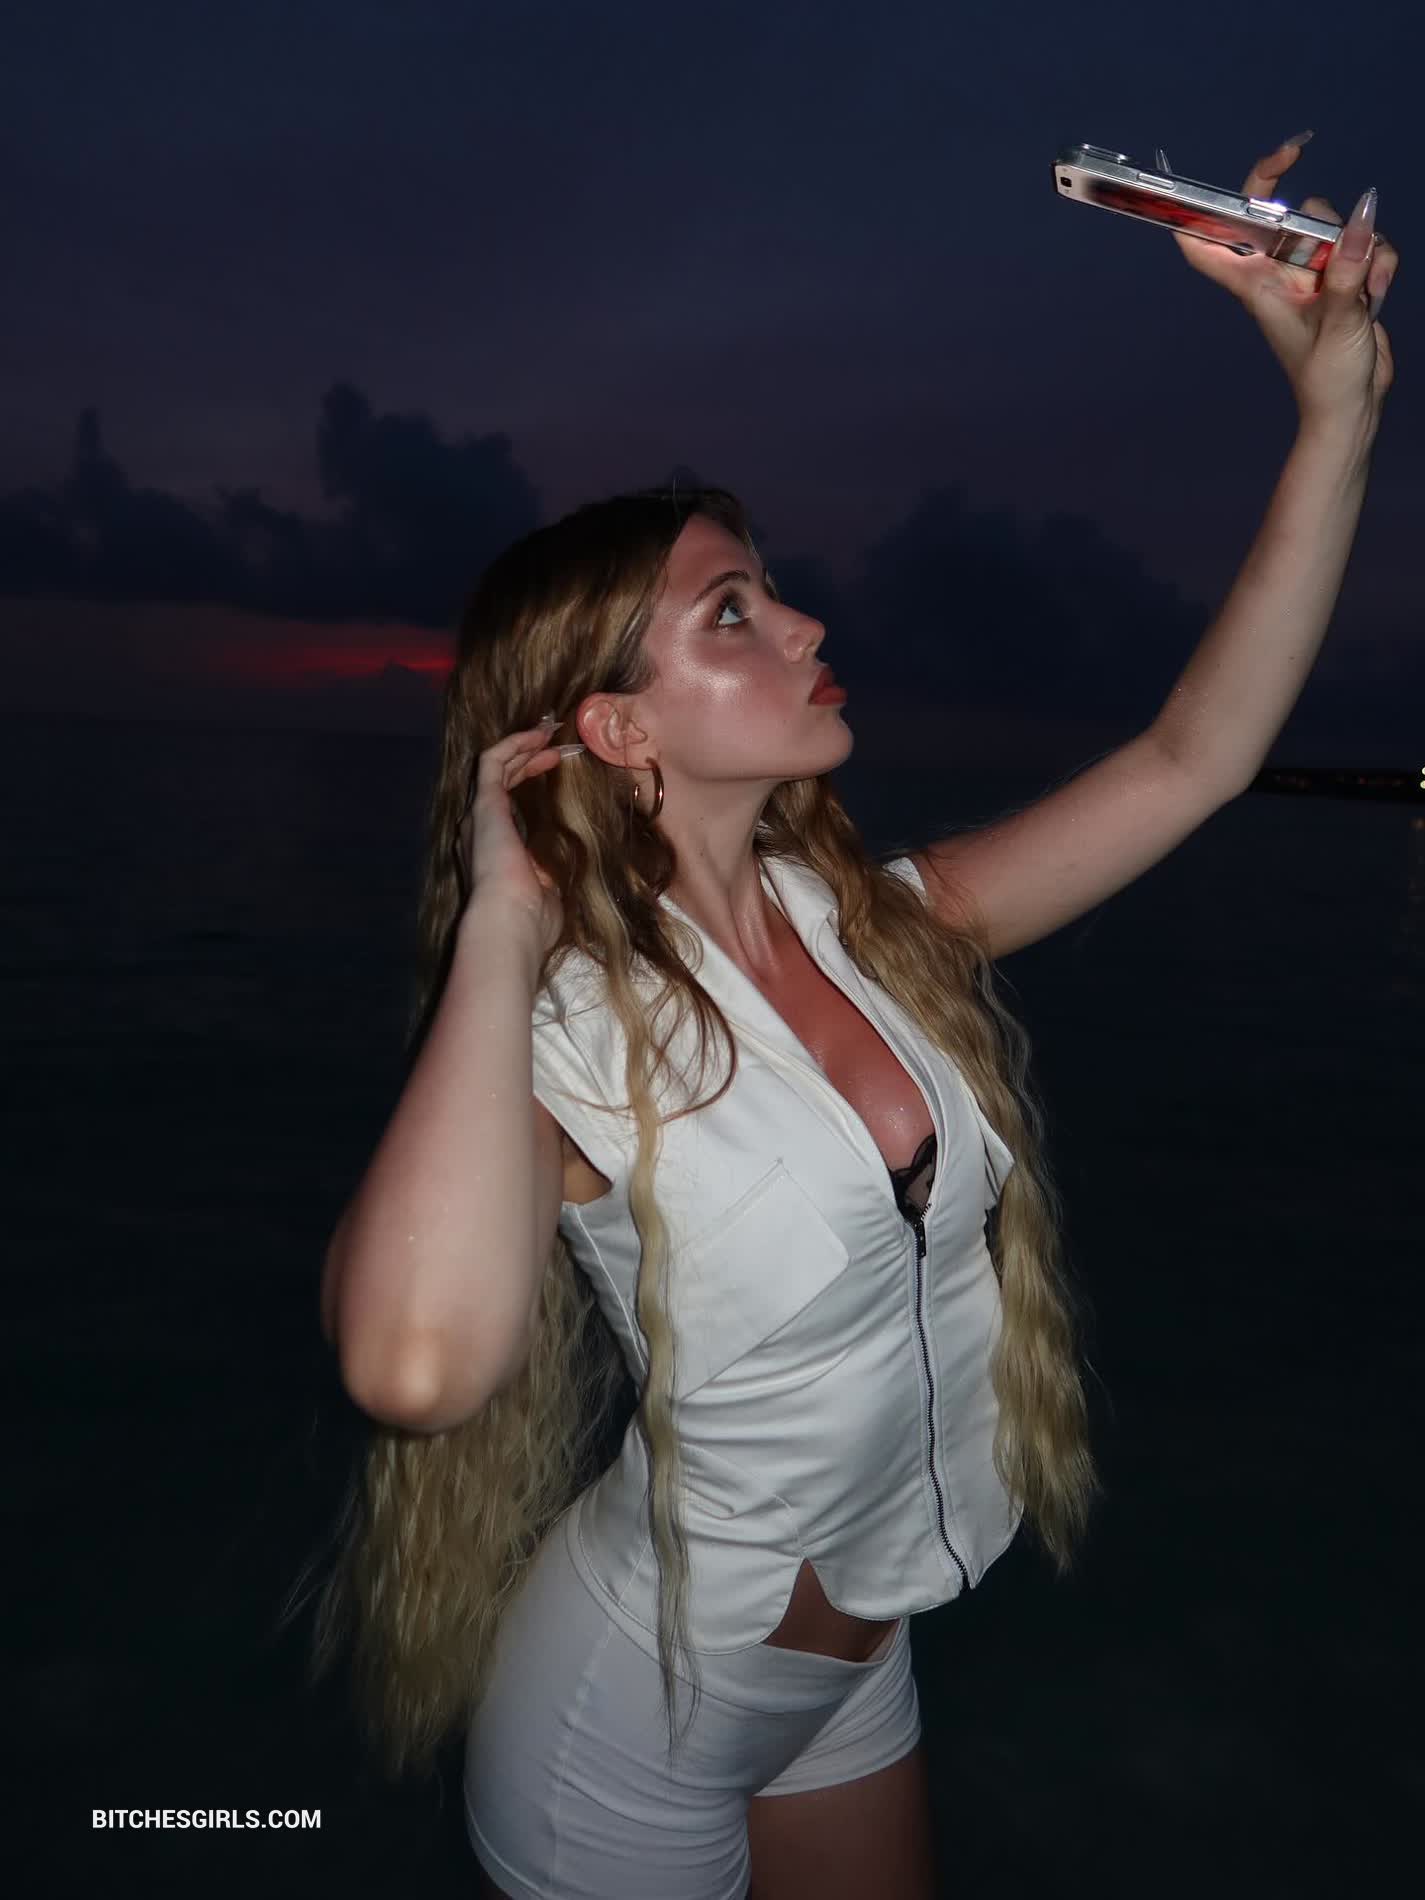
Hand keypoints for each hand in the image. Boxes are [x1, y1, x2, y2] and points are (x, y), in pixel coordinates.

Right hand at [455, 713, 579, 960]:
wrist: (508, 923)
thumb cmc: (531, 918)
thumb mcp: (547, 889)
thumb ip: (549, 871)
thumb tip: (564, 866)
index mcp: (492, 850)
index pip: (507, 803)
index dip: (528, 780)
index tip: (556, 766)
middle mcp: (478, 829)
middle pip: (500, 780)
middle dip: (526, 758)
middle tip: (555, 743)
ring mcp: (478, 816)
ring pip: (495, 767)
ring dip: (521, 746)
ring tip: (548, 732)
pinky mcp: (483, 806)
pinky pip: (492, 762)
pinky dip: (513, 744)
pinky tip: (537, 736)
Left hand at [1171, 136, 1396, 425]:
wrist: (1352, 407)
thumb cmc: (1327, 378)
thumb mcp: (1339, 320)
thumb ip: (1349, 266)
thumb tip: (1362, 214)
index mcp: (1257, 284)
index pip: (1208, 242)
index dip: (1204, 208)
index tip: (1220, 184)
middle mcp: (1280, 274)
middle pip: (1290, 215)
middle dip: (1323, 219)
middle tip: (1340, 232)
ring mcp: (1313, 275)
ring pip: (1337, 229)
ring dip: (1363, 250)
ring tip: (1366, 292)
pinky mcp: (1343, 280)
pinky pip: (1364, 248)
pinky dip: (1378, 264)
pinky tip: (1377, 295)